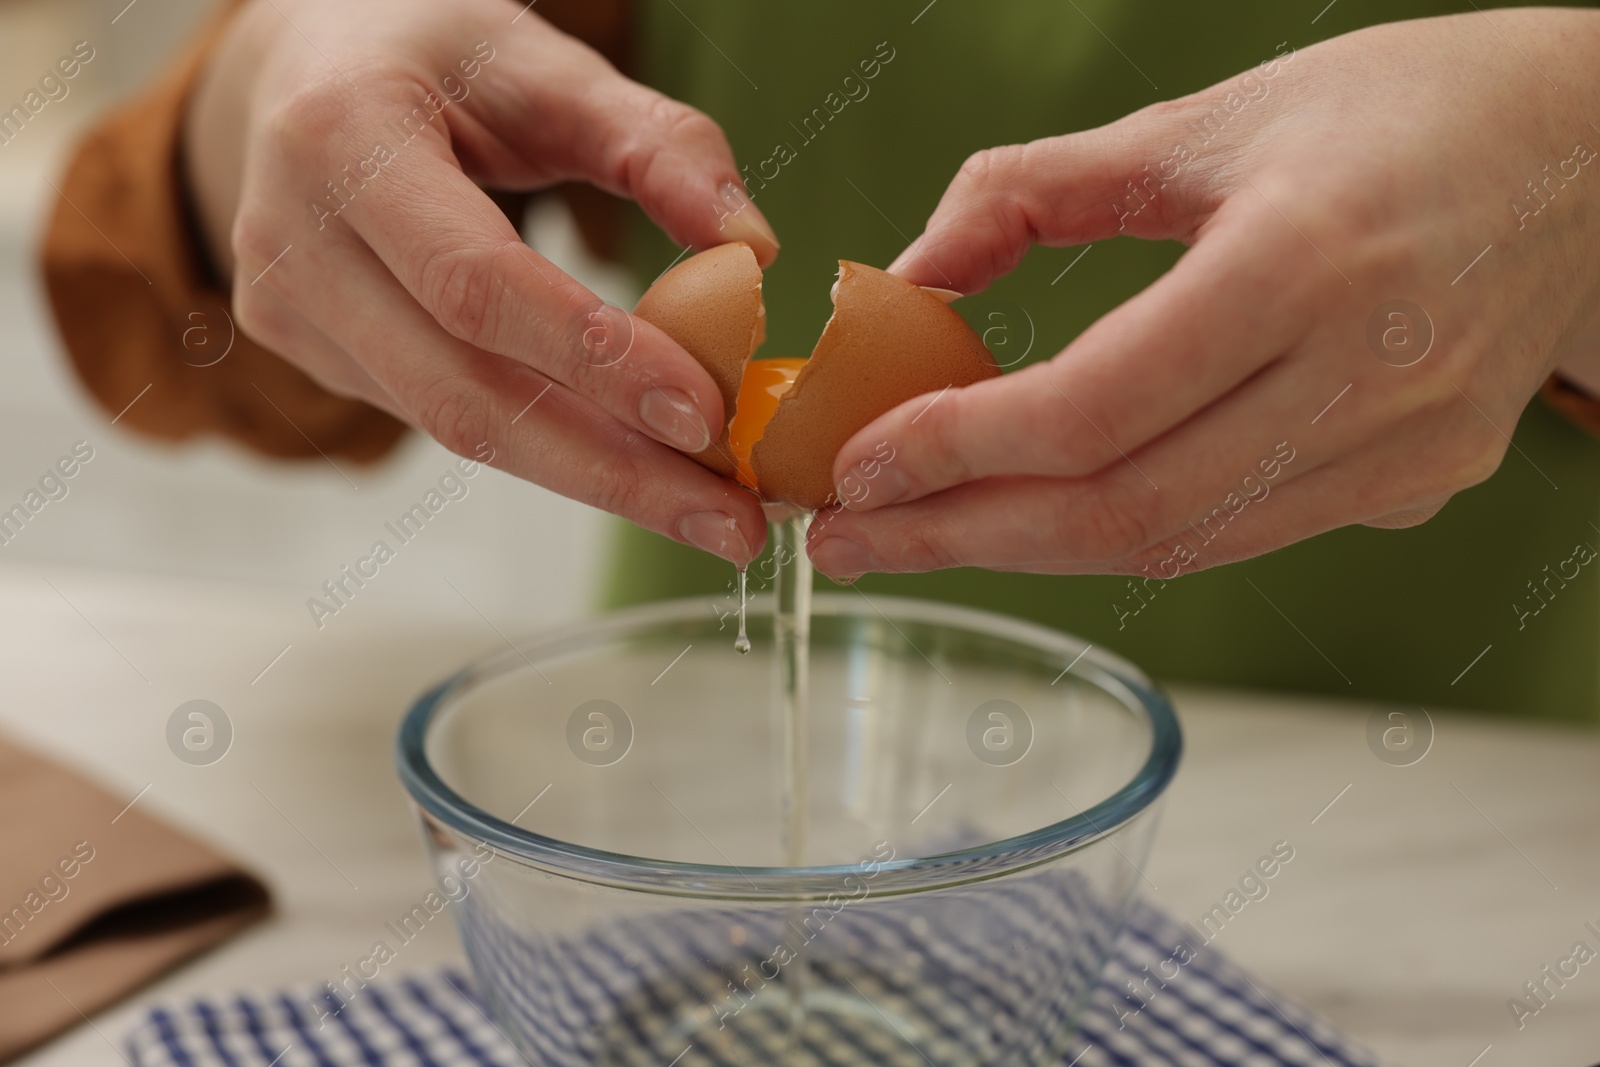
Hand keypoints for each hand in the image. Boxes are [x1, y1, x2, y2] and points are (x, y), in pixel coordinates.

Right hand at [185, 0, 778, 563]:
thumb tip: (752, 246)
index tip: (707, 415)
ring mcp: (288, 309)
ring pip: (456, 426)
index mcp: (343, 138)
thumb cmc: (431, 54)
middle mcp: (292, 238)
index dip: (593, 360)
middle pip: (464, 396)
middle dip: (612, 470)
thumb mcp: (542, 58)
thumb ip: (653, 140)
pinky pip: (442, 416)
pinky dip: (546, 446)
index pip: (476, 283)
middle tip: (731, 521)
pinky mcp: (310, 353)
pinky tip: (631, 460)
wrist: (300, 69)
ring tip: (706, 507)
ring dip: (593, 475)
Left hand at [810, 10, 1599, 579]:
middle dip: (961, 535)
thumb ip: (1040, 189)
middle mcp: (1365, 376)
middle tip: (842, 541)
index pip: (1097, 408)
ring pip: (1177, 544)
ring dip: (1026, 551)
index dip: (957, 451)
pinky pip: (1234, 534)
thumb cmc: (1393, 112)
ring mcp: (1404, 449)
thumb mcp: (1208, 118)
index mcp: (1306, 260)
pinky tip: (1036, 516)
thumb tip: (910, 272)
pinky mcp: (1416, 485)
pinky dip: (1119, 533)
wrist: (1588, 155)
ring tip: (912, 538)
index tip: (855, 469)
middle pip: (1123, 510)